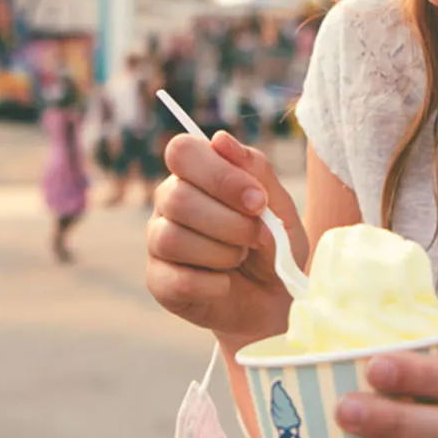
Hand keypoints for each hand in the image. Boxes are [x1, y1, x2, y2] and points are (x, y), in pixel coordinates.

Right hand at [145, 130, 305, 347]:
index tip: (257, 201)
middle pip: (177, 198)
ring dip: (222, 253)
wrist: (274, 298)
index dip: (220, 175)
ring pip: (173, 238)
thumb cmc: (273, 244)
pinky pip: (178, 279)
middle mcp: (168, 203)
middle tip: (257, 236)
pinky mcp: (158, 281)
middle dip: (230, 222)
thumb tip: (221, 140)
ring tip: (240, 258)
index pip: (182, 151)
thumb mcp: (279, 205)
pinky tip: (226, 283)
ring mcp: (158, 242)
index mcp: (194, 174)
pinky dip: (214, 284)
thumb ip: (255, 171)